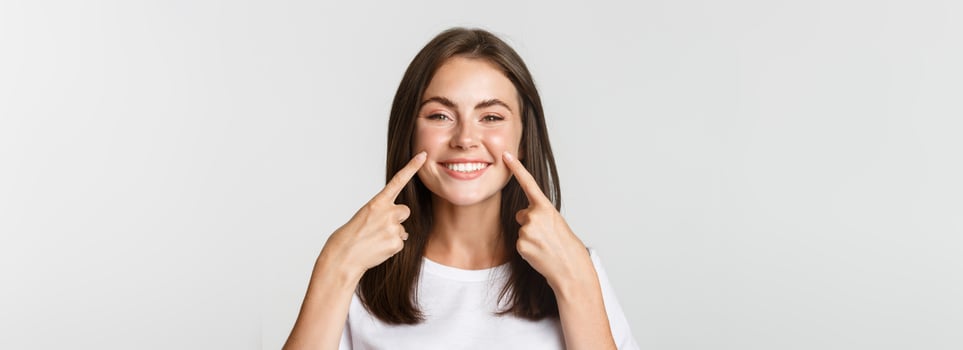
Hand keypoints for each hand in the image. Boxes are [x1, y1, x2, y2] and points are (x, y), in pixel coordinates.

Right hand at [320, 151, 426, 278]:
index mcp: (377, 202)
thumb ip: (383, 213)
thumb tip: (401, 228)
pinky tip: (378, 248)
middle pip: (405, 211)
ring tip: (375, 240)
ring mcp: (393, 228)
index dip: (412, 167)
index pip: (398, 181)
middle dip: (397, 219)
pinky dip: (391, 247)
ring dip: (392, 234)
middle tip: (379, 228)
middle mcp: (387, 212)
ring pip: (402, 229)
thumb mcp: (365, 216)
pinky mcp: (396, 243)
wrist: (344, 256)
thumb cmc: (352, 236)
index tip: (423, 156)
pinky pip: (400, 242)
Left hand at [502, 151, 593, 290]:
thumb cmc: (566, 245)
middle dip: (530, 224)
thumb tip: (522, 216)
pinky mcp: (521, 245)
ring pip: (521, 230)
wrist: (570, 268)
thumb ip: (539, 214)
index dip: (516, 168)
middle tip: (547, 236)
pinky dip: (528, 249)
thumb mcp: (556, 222)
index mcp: (546, 207)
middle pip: (522, 215)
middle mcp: (535, 216)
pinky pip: (520, 243)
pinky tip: (540, 254)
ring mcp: (527, 231)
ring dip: (531, 238)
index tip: (506, 155)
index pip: (528, 183)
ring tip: (545, 246)